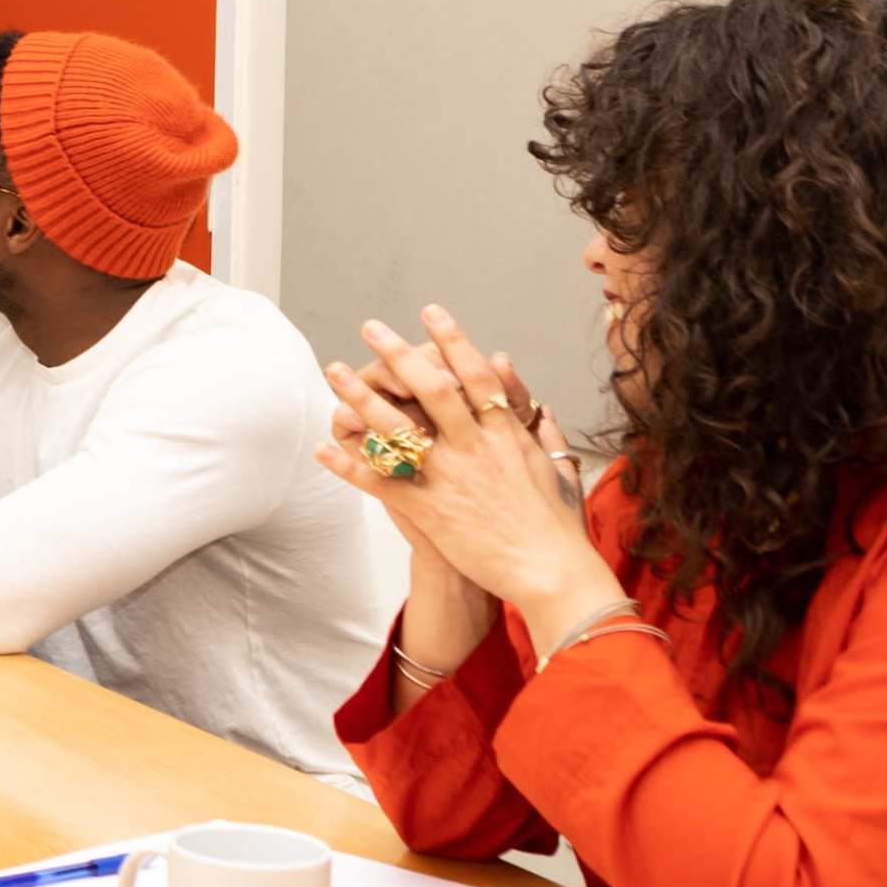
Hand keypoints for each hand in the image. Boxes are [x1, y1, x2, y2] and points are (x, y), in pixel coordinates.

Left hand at [319, 306, 617, 634]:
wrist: (553, 573)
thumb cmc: (559, 526)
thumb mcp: (560, 469)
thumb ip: (545, 432)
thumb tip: (537, 404)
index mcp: (507, 434)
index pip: (476, 374)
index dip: (452, 340)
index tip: (431, 312)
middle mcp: (476, 447)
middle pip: (431, 388)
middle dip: (398, 354)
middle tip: (372, 328)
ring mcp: (451, 477)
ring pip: (398, 428)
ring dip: (361, 396)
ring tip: (334, 370)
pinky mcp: (432, 510)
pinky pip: (383, 482)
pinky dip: (351, 464)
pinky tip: (325, 448)